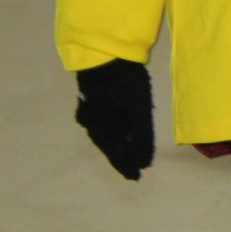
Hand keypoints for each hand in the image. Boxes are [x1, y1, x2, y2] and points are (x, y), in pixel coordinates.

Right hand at [75, 59, 153, 179]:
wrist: (104, 55)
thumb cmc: (124, 83)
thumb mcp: (137, 110)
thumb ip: (141, 137)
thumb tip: (142, 162)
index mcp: (104, 130)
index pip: (116, 154)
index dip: (126, 166)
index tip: (135, 177)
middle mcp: (92, 125)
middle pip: (107, 147)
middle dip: (120, 158)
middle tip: (130, 168)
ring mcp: (88, 112)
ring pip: (102, 136)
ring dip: (113, 146)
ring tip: (123, 153)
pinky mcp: (90, 100)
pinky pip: (99, 125)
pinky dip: (109, 133)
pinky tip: (112, 131)